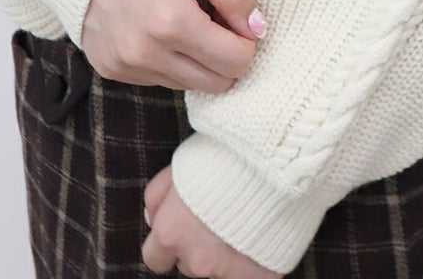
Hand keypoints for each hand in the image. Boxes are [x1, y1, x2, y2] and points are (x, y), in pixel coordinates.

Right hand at [80, 0, 267, 92]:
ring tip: (186, 17)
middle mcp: (145, 53)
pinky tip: (161, 26)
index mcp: (170, 21)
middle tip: (215, 16)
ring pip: (191, 85)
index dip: (246, 39)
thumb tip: (257, 28)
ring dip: (200, 59)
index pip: (235, 61)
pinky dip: (173, 59)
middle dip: (227, 54)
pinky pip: (161, 79)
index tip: (235, 14)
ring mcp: (125, 66)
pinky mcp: (112, 70)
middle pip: (217, 82)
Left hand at [142, 164, 284, 277]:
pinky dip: (255, 262)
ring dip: (225, 253)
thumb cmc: (223, 155)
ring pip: (217, 271)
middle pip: (190, 265)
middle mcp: (197, 258)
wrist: (270, 157)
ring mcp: (229, 269)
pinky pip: (252, 277)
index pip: (155, 259)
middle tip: (219, 218)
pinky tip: (261, 237)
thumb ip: (157, 197)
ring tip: (243, 221)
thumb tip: (152, 219)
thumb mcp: (178, 166)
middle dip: (200, 246)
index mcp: (171, 233)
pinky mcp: (261, 273)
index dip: (169, 241)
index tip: (183, 228)